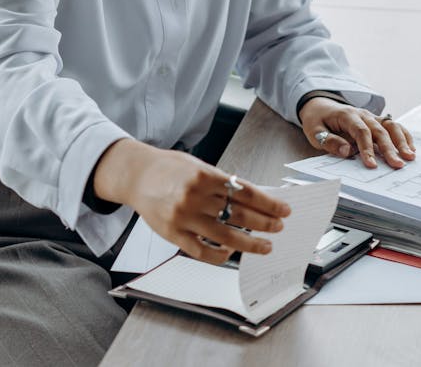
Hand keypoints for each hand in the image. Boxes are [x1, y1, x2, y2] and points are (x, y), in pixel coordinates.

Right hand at [93, 139, 290, 264]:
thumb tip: (252, 197)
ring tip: (265, 245)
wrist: (137, 175)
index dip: (268, 203)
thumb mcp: (198, 166)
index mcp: (205, 175)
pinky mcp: (174, 235)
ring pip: (225, 236)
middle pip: (239, 215)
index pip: (245, 192)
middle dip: (264, 223)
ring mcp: (184, 217)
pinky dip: (221, 255)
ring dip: (250, 243)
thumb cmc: (170, 168)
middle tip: (279, 227)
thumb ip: (222, 181)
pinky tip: (232, 252)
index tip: (283, 210)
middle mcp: (196, 196)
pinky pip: (203, 252)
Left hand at [299, 98, 414, 169]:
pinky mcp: (376, 122)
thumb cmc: (317, 121)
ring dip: (401, 141)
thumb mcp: (314, 131)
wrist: (321, 106)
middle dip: (389, 148)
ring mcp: (371, 117)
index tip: (371, 165)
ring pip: (390, 126)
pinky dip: (403, 136)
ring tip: (410, 157)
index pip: (360, 131)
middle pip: (379, 130)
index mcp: (347, 115)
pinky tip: (411, 148)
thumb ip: (329, 141)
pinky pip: (393, 126)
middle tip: (398, 165)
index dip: (367, 148)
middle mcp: (362, 114)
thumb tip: (347, 152)